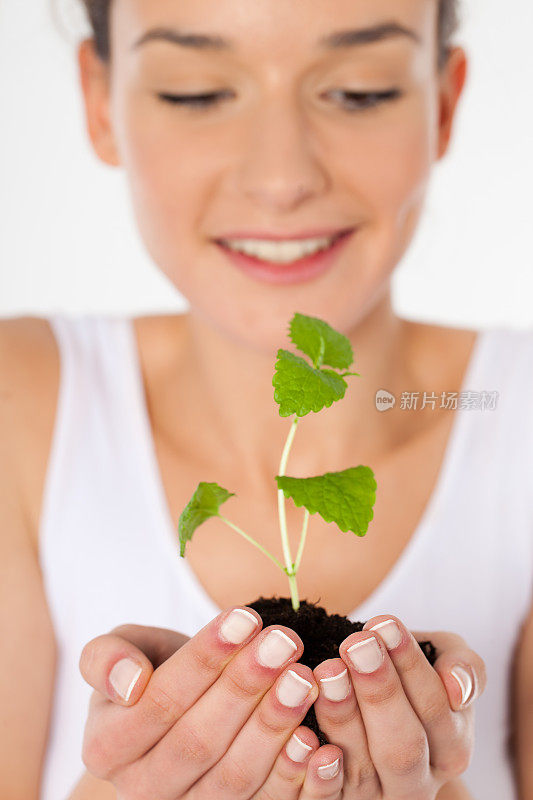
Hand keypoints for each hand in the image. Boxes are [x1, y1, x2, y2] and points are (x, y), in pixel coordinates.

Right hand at [79, 608, 343, 798]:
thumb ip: (107, 658)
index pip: (159, 701)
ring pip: (234, 776)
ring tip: (303, 676)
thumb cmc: (153, 668)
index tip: (246, 617)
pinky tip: (314, 736)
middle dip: (246, 686)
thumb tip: (129, 682)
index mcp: (106, 747)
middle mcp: (141, 790)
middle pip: (199, 740)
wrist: (179, 704)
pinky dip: (290, 775)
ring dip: (274, 724)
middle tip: (284, 642)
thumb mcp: (121, 649)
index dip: (205, 659)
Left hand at [311, 614, 485, 797]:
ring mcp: (376, 799)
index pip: (436, 708)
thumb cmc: (408, 673)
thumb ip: (465, 667)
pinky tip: (303, 732)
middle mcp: (418, 784)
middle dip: (379, 691)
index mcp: (451, 749)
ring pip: (361, 770)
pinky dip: (316, 772)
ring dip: (343, 718)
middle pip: (403, 746)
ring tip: (327, 671)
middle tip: (356, 645)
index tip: (384, 624)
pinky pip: (327, 798)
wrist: (367, 698)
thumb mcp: (443, 659)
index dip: (410, 665)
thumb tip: (457, 687)